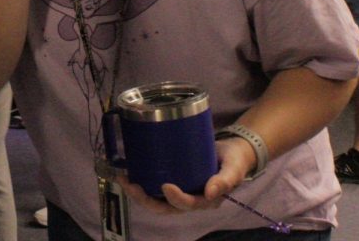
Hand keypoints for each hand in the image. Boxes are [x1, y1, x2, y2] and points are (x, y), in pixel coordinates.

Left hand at [118, 137, 251, 214]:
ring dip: (139, 194)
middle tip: (132, 186)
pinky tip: (128, 172)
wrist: (232, 152)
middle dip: (147, 200)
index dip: (176, 199)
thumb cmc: (234, 161)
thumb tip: (210, 194)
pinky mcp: (174, 180)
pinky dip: (141, 182)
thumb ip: (225, 180)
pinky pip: (155, 188)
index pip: (188, 204)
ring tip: (124, 180)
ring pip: (157, 201)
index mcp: (206, 200)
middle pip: (166, 207)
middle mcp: (190, 199)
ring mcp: (181, 191)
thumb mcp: (233, 168)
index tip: (166, 186)